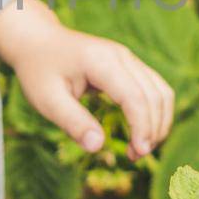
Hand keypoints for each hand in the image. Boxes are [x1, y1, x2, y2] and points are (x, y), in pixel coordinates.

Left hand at [0, 0, 174, 160]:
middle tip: (135, 157)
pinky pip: (155, 89)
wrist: (37, 41)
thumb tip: (97, 147)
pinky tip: (141, 133)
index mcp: (101, 61)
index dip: (141, 126)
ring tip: (139, 149)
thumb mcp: (47, 100)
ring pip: (161, 91)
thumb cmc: (39, 71)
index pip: (135, 96)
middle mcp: (121, 56)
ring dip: (158, 123)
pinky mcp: (130, 65)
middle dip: (152, 130)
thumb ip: (73, 122)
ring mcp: (128, 58)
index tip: (137, 153)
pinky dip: (155, 113)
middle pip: (154, 95)